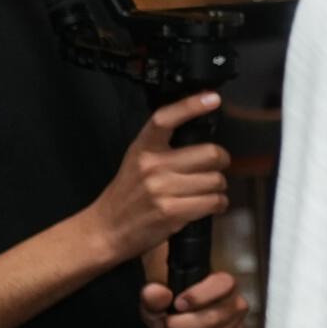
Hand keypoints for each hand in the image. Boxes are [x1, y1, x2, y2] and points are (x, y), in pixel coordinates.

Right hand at [91, 94, 227, 265]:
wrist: (106, 229)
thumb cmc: (127, 196)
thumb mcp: (137, 162)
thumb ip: (164, 149)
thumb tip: (202, 140)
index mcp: (142, 148)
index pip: (166, 118)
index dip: (191, 106)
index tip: (213, 98)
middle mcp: (152, 165)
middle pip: (211, 153)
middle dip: (221, 162)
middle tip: (214, 169)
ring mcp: (161, 189)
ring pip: (216, 180)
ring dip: (218, 188)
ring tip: (204, 192)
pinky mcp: (171, 211)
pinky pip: (214, 202)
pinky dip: (218, 204)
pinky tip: (207, 205)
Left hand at [142, 271, 245, 327]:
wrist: (173, 325)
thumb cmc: (168, 306)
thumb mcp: (155, 297)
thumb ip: (153, 294)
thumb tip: (158, 294)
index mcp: (223, 284)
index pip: (223, 285)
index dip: (200, 295)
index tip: (177, 304)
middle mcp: (236, 305)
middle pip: (213, 319)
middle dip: (179, 327)